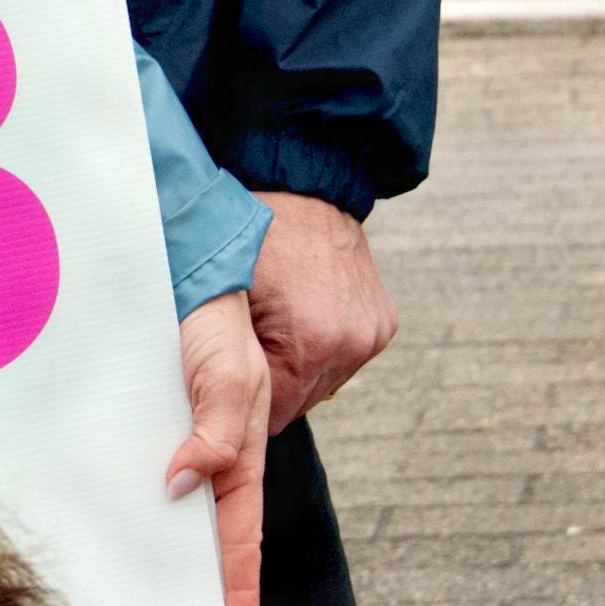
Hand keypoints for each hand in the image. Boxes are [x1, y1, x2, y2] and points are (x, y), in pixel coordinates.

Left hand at [165, 296, 272, 605]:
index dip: (239, 580)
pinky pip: (142, 481)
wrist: (185, 272)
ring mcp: (179, 444)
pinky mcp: (146, 428)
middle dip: (205, 585)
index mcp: (239, 451)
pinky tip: (113, 537)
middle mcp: (211, 455)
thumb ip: (216, 429)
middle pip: (211, 533)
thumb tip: (184, 485)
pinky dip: (137, 515)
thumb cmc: (216, 321)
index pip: (239, 531)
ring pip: (178, 512)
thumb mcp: (228, 372)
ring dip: (168, 555)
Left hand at [241, 193, 397, 429]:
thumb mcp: (225, 301)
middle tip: (254, 339)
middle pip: (299, 403)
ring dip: (301, 365)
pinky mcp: (383, 325)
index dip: (247, 400)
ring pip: (322, 383)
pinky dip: (325, 346)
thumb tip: (221, 417)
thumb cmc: (254, 238)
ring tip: (281, 320)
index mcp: (310, 344)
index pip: (272, 417)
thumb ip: (226, 364)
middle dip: (274, 382)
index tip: (232, 373)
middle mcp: (351, 345)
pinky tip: (307, 312)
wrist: (305, 188)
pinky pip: (345, 358)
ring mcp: (371, 335)